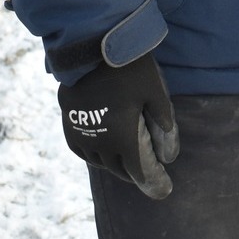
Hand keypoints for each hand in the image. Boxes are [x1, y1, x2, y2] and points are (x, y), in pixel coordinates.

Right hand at [59, 53, 179, 199]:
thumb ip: (163, 121)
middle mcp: (101, 142)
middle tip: (142, 171)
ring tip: (122, 160)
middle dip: (131, 172)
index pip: (138, 171)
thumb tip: (170, 152)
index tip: (164, 189)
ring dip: (111, 163)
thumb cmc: (129, 69)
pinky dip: (91, 154)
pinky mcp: (68, 122)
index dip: (152, 182)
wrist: (91, 48)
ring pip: (98, 160)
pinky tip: (98, 150)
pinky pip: (79, 149)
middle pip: (117, 168)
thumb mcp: (155, 91)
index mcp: (124, 138)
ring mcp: (82, 133)